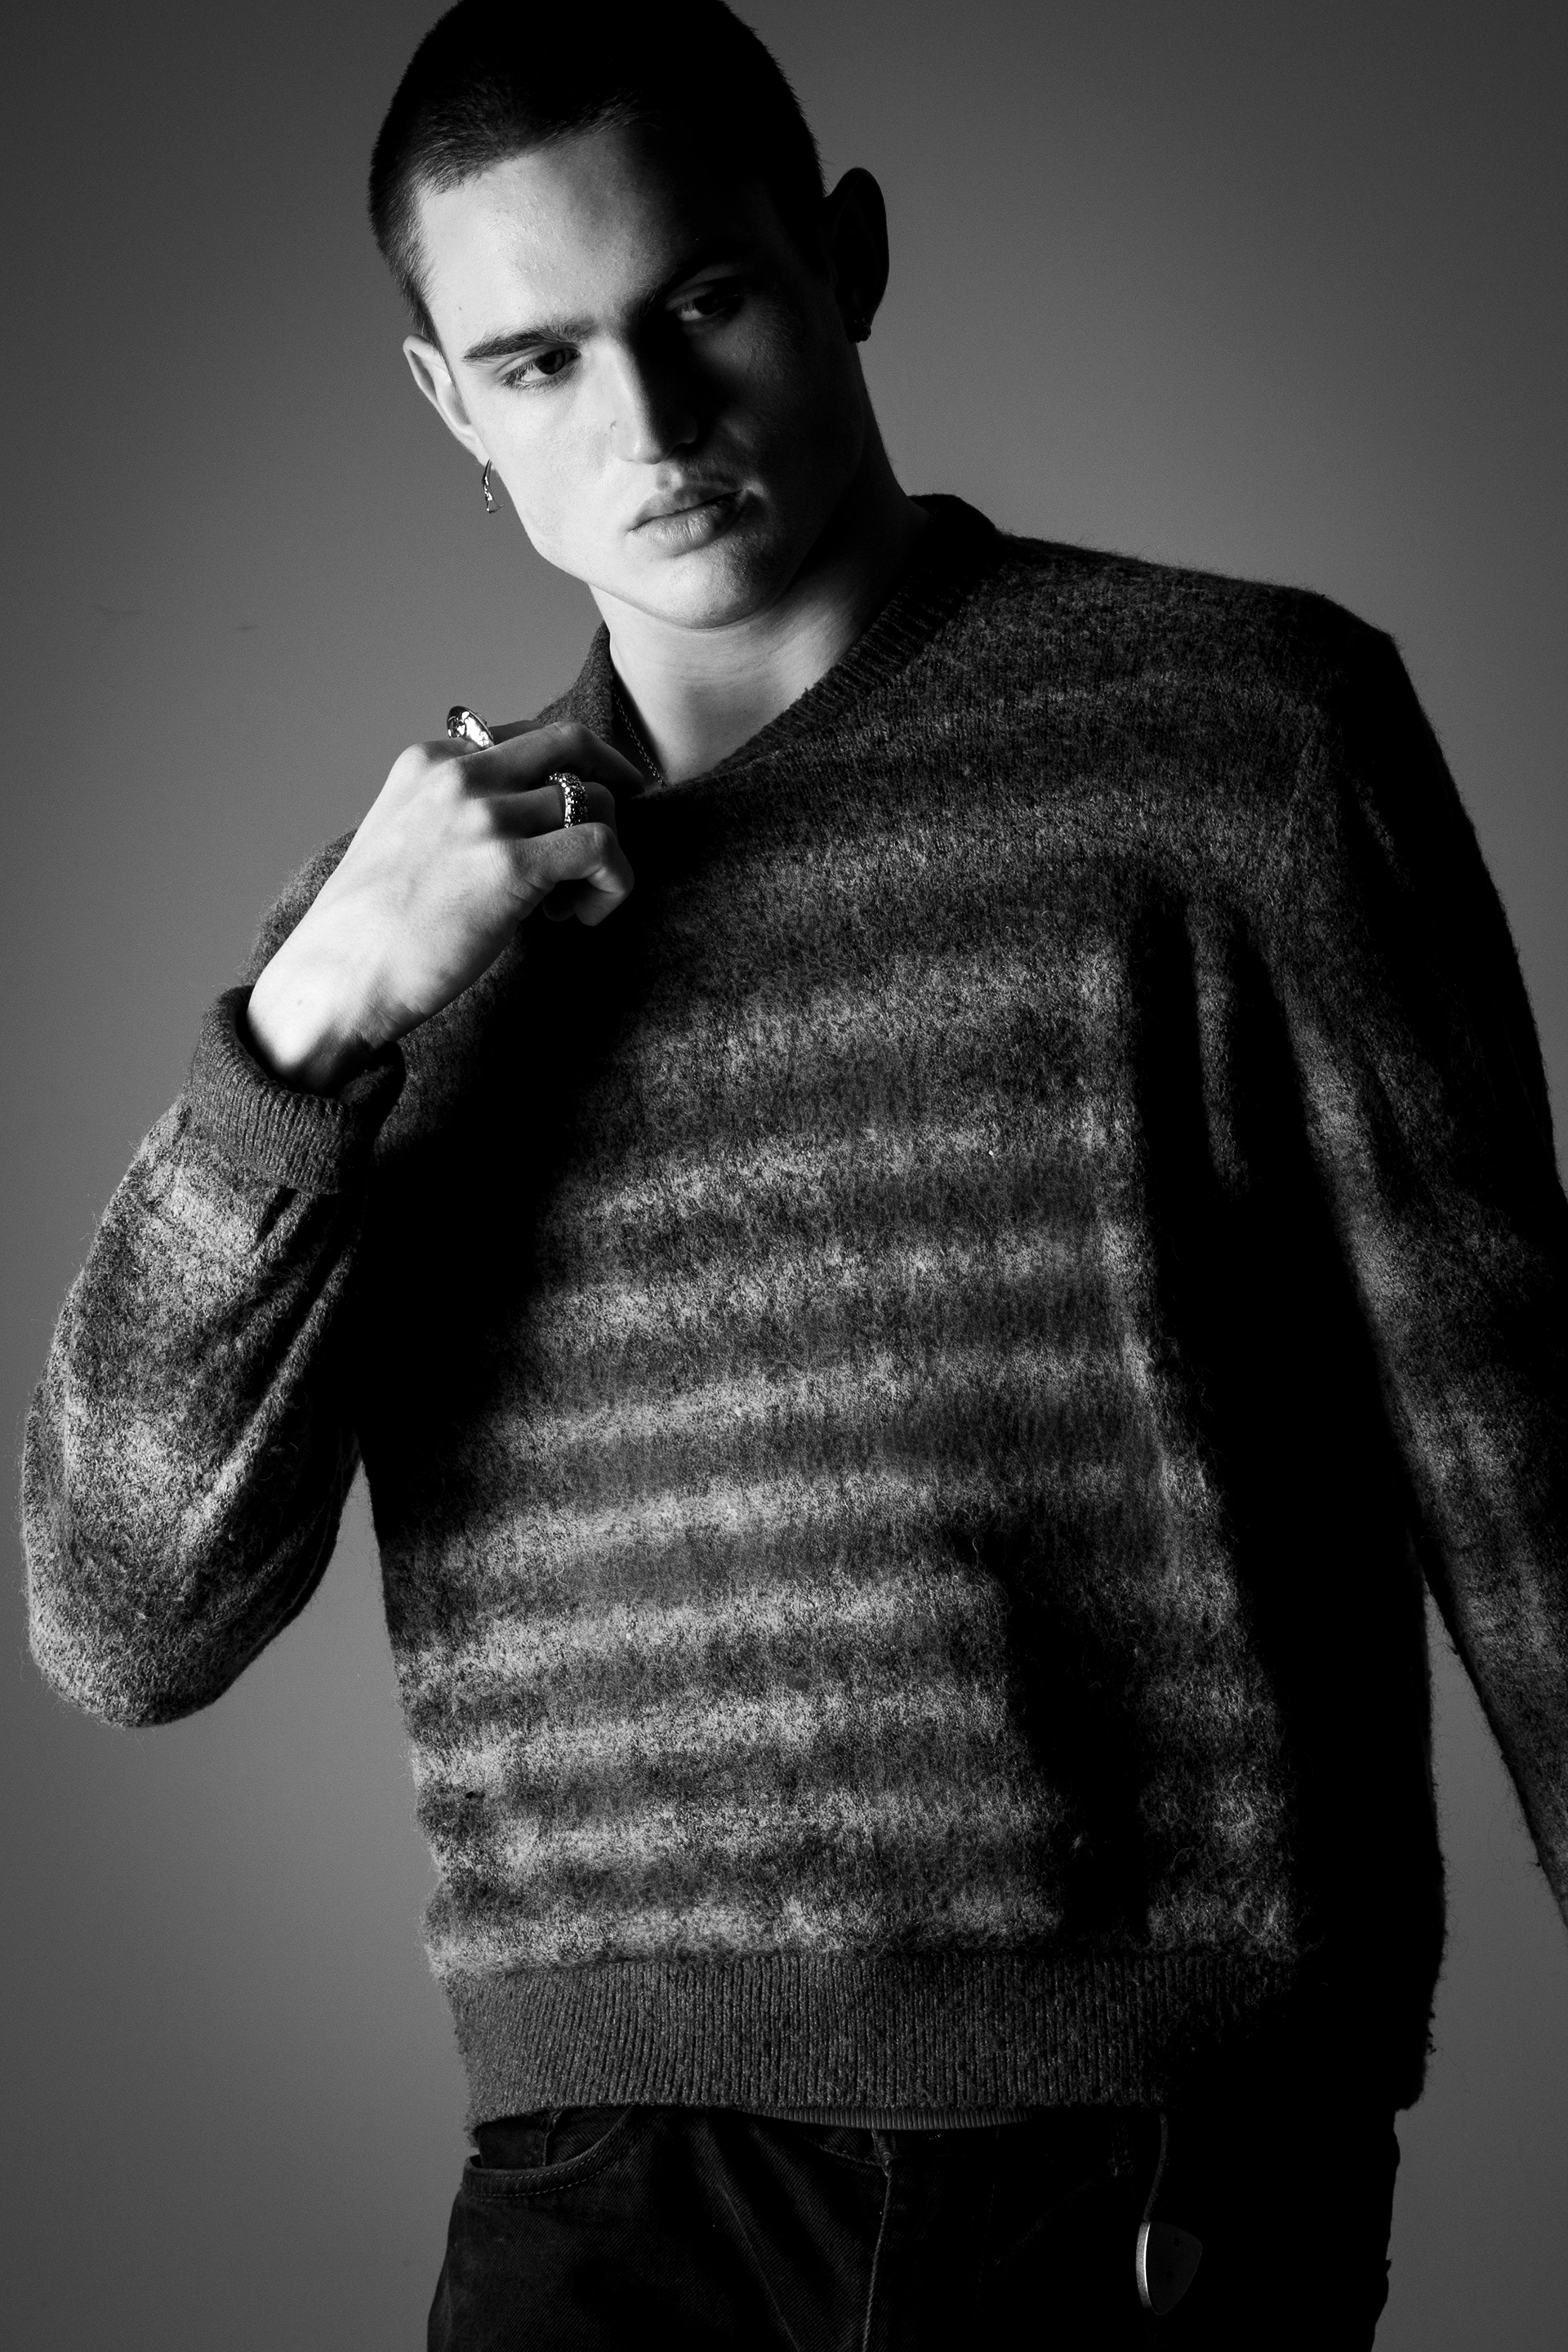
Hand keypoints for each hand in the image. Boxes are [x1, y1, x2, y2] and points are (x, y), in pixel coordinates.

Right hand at [246, 720, 639, 1092]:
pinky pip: (602, 848)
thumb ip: (456, 815)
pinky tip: (583, 918)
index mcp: (430, 762)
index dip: (562, 779)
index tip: (566, 821)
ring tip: (571, 905)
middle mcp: (460, 776)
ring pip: (597, 801)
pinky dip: (614, 883)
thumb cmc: (370, 929)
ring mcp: (485, 817)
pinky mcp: (511, 866)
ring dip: (606, 854)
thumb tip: (529, 827)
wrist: (337, 979)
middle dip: (614, 780)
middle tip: (620, 825)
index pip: (527, 741)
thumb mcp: (402, 838)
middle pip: (573, 743)